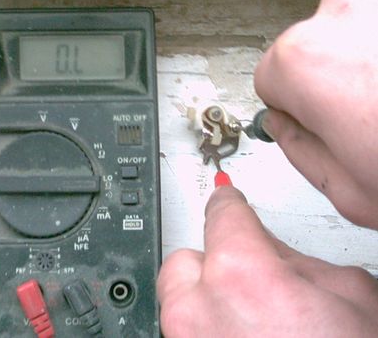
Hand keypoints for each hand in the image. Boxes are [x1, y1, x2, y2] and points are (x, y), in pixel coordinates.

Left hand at [157, 186, 377, 336]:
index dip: (229, 204)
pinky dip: (206, 334)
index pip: (221, 212)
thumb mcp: (347, 294)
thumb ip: (292, 257)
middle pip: (186, 259)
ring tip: (251, 324)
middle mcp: (198, 310)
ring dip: (206, 303)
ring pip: (179, 301)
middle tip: (250, 282)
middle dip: (214, 264)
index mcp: (241, 274)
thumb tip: (265, 243)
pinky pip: (184, 337)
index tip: (227, 201)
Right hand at [254, 0, 377, 228]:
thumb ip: (299, 150)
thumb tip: (282, 123)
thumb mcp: (352, 192)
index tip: (328, 122)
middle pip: (312, 44)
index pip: (271, 78)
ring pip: (354, 16)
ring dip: (369, 46)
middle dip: (334, 74)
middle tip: (376, 110)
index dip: (301, 108)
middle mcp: (339, 8)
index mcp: (301, 61)